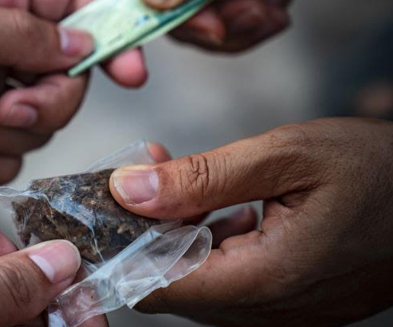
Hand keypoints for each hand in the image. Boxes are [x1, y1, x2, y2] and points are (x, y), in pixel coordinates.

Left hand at [0, 0, 147, 182]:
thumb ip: (22, 35)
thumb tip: (85, 45)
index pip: (71, 6)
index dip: (109, 36)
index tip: (132, 71)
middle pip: (63, 76)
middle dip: (45, 99)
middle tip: (3, 102)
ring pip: (35, 122)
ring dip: (6, 130)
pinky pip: (1, 156)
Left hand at [108, 118, 392, 325]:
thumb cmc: (381, 172)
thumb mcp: (288, 155)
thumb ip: (202, 177)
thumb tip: (127, 189)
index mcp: (263, 281)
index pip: (153, 286)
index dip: (119, 245)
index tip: (101, 202)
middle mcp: (269, 312)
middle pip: (171, 284)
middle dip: (145, 229)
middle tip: (144, 171)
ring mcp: (285, 314)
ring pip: (199, 281)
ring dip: (178, 232)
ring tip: (178, 178)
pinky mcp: (295, 304)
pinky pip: (231, 281)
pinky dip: (211, 243)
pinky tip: (221, 205)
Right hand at [117, 0, 389, 51]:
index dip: (157, 5)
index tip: (205, 25)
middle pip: (162, 0)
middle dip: (206, 21)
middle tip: (251, 18)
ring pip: (196, 16)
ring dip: (235, 27)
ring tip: (272, 12)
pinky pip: (228, 15)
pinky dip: (253, 23)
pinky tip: (279, 2)